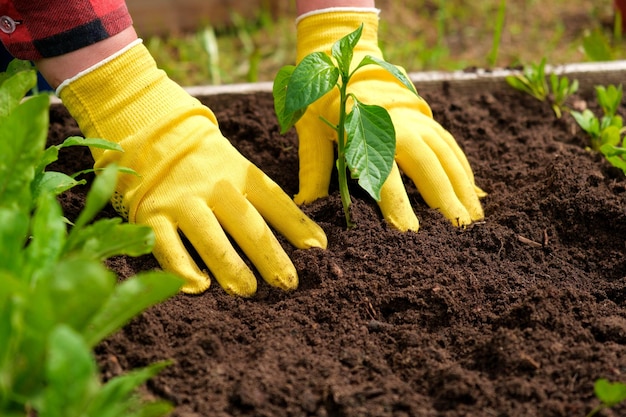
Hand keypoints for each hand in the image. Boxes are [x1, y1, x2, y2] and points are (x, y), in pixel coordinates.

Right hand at [58, 41, 326, 295]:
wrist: (155, 131)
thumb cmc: (210, 163)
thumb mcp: (241, 170)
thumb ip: (270, 201)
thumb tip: (314, 242)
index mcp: (240, 173)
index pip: (274, 200)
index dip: (297, 225)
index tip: (318, 251)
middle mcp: (214, 186)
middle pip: (245, 222)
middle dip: (268, 253)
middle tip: (288, 283)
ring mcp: (181, 200)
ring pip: (208, 235)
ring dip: (229, 264)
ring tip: (248, 290)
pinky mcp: (151, 213)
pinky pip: (166, 244)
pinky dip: (181, 266)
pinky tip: (198, 286)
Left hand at [294, 9, 484, 230]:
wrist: (341, 57)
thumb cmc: (322, 99)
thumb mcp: (311, 131)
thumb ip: (314, 168)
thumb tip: (306, 206)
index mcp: (366, 132)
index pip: (384, 176)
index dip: (398, 206)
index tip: (410, 233)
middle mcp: (398, 125)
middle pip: (428, 167)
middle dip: (446, 200)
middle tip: (460, 231)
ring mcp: (416, 119)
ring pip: (446, 155)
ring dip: (463, 187)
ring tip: (475, 218)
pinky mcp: (425, 116)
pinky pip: (450, 144)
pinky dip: (463, 168)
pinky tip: (473, 190)